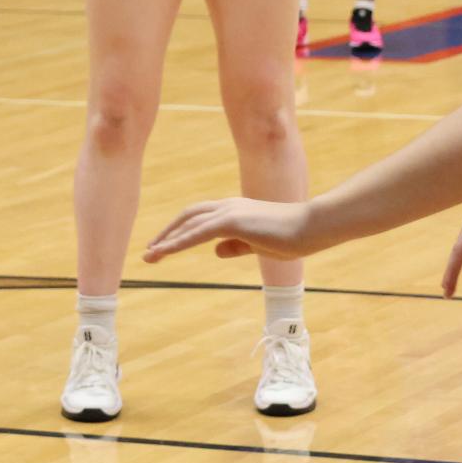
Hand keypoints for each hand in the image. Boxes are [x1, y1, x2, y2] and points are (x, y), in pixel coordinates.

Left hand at [143, 197, 318, 262]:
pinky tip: (167, 252)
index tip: (164, 245)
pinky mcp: (234, 221)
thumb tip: (215, 251)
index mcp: (235, 210)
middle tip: (149, 251)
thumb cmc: (292, 237)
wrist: (312, 227)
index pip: (199, 217)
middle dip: (167, 233)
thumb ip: (237, 246)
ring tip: (150, 256)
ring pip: (189, 224)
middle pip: (188, 216)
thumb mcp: (259, 245)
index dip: (180, 230)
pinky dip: (180, 242)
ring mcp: (230, 211)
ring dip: (167, 239)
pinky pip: (199, 233)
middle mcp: (228, 206)